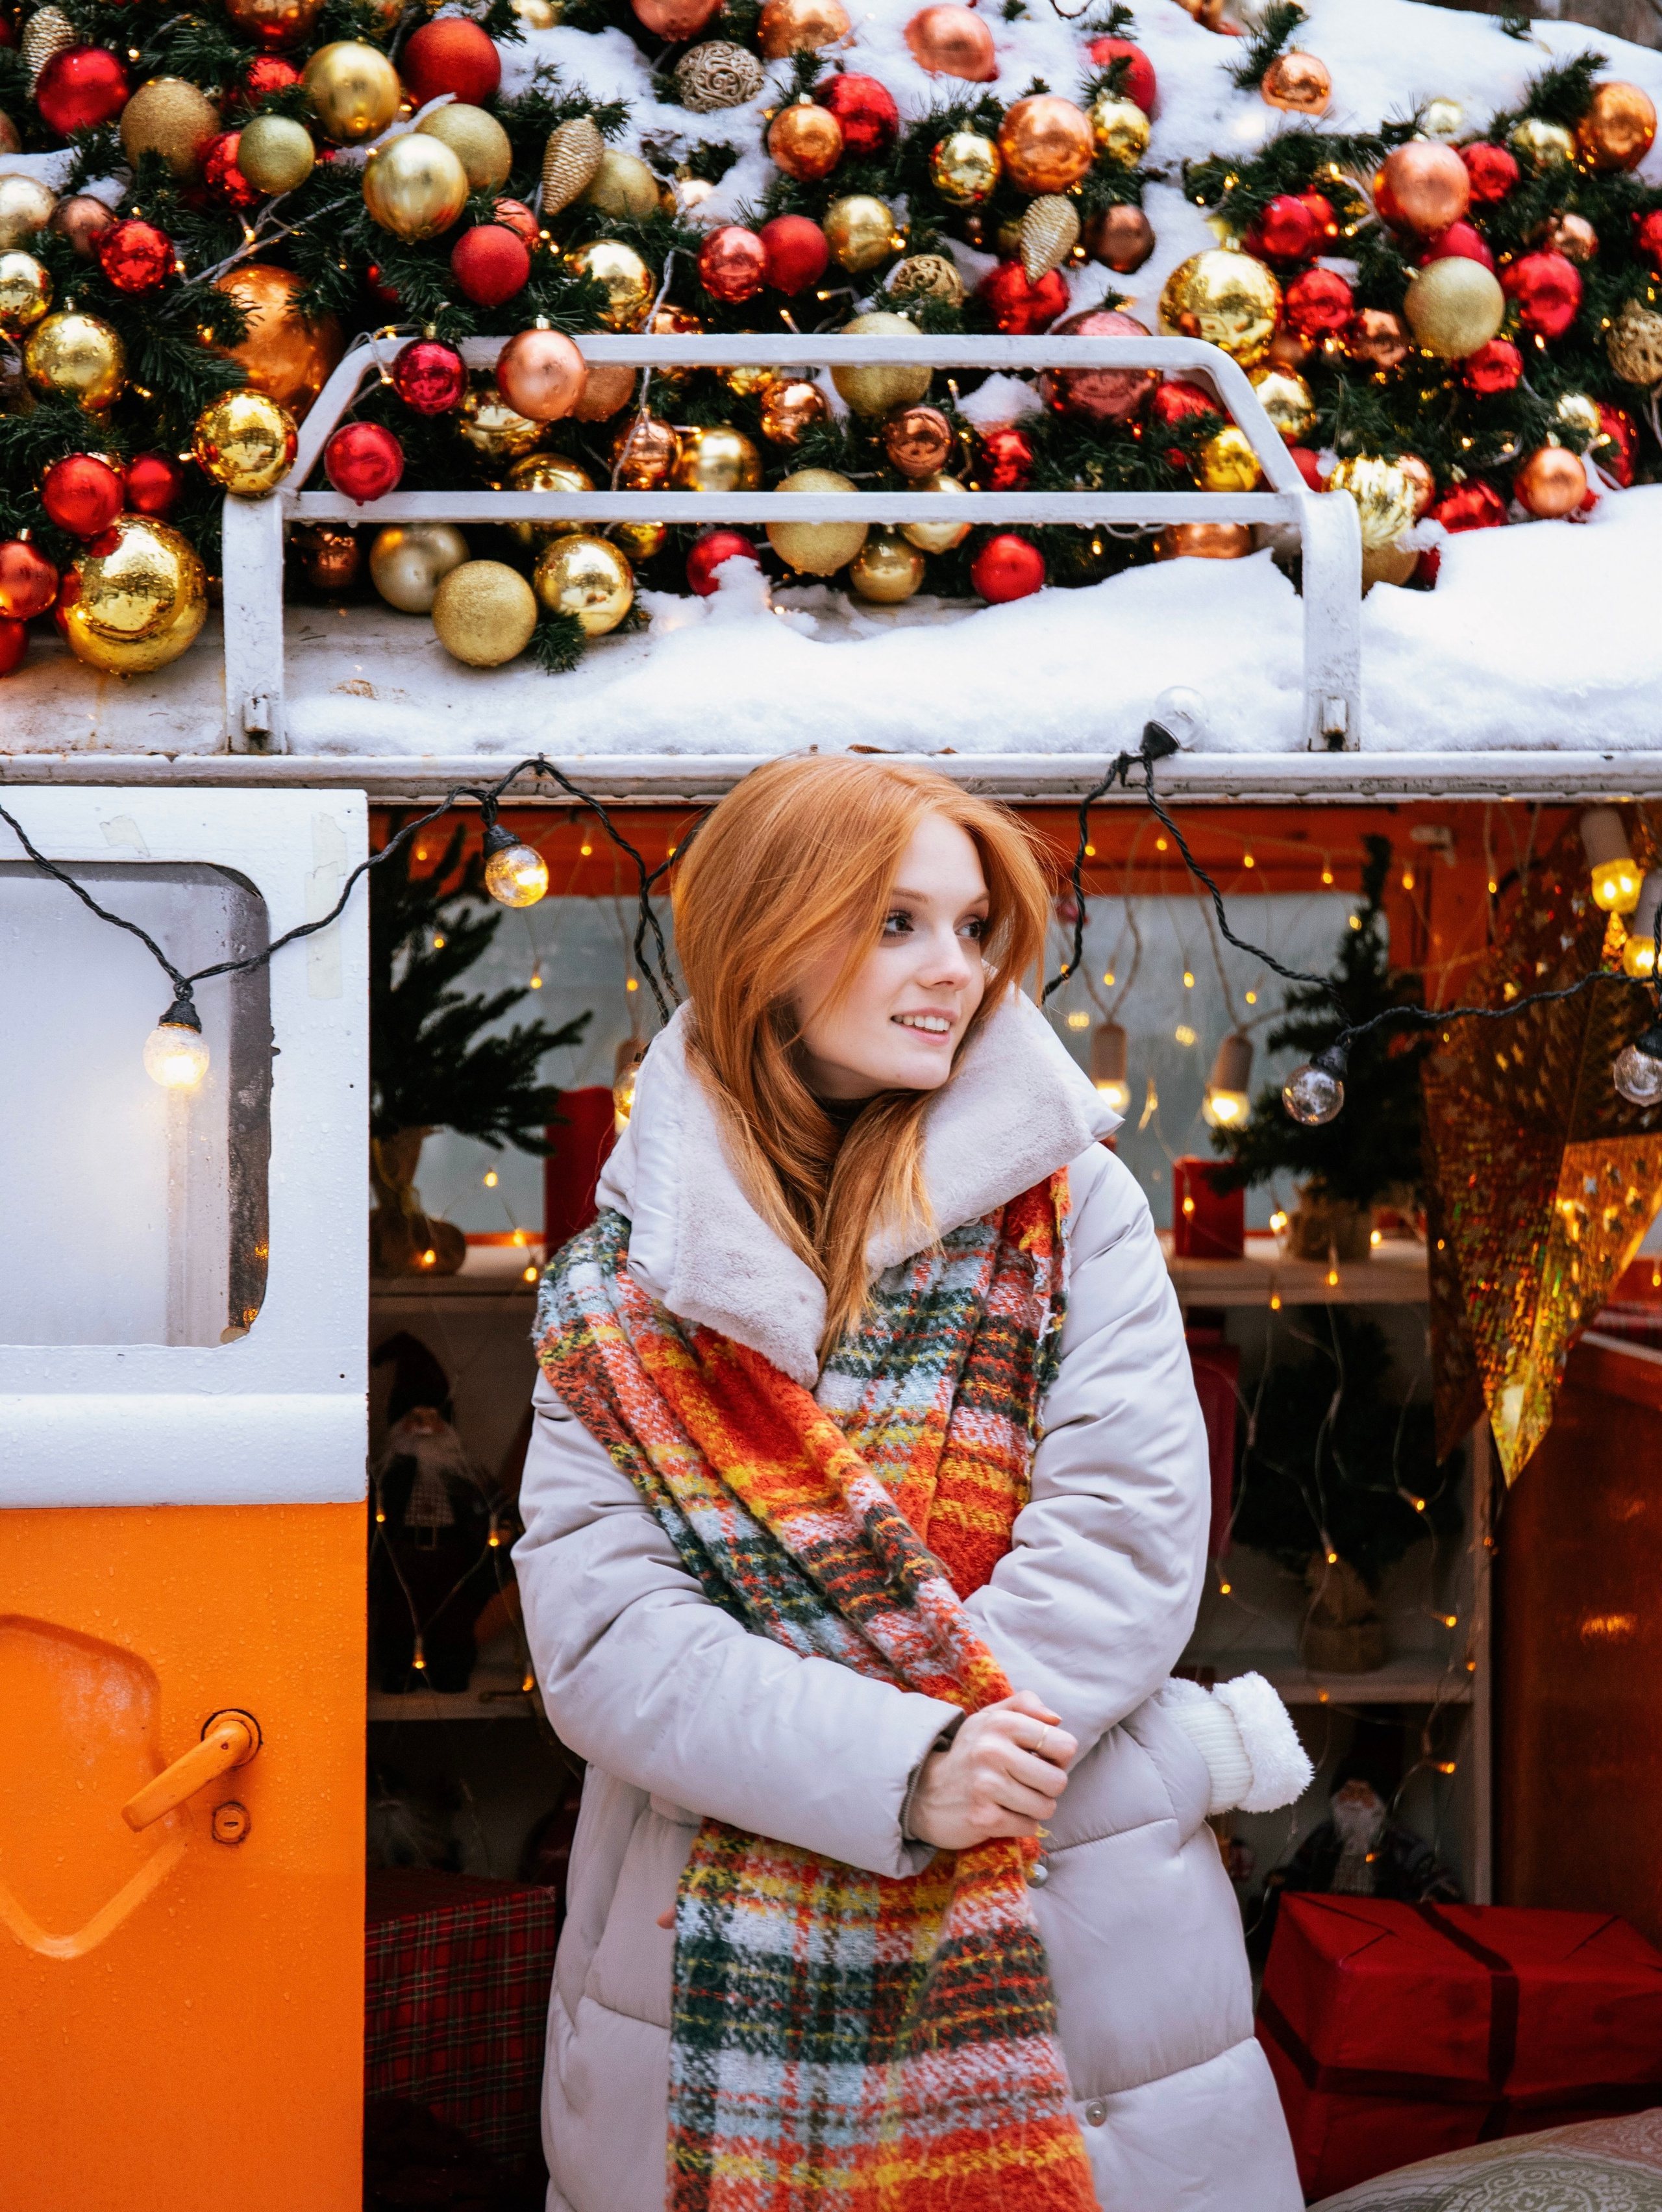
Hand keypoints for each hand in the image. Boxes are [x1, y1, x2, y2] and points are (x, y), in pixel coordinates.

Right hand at [907, 1690, 1076, 1851]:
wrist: (924, 1791)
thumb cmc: (969, 1753)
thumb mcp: (991, 1718)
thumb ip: (1025, 1705)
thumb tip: (1056, 1720)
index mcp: (1001, 1723)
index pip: (1065, 1746)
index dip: (1058, 1758)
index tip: (1039, 1760)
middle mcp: (993, 1751)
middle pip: (1058, 1781)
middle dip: (1047, 1788)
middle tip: (1025, 1783)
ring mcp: (987, 1786)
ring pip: (1046, 1807)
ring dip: (1034, 1808)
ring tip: (1012, 1798)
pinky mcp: (984, 1818)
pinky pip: (1029, 1827)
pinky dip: (1019, 1824)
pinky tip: (1000, 1813)